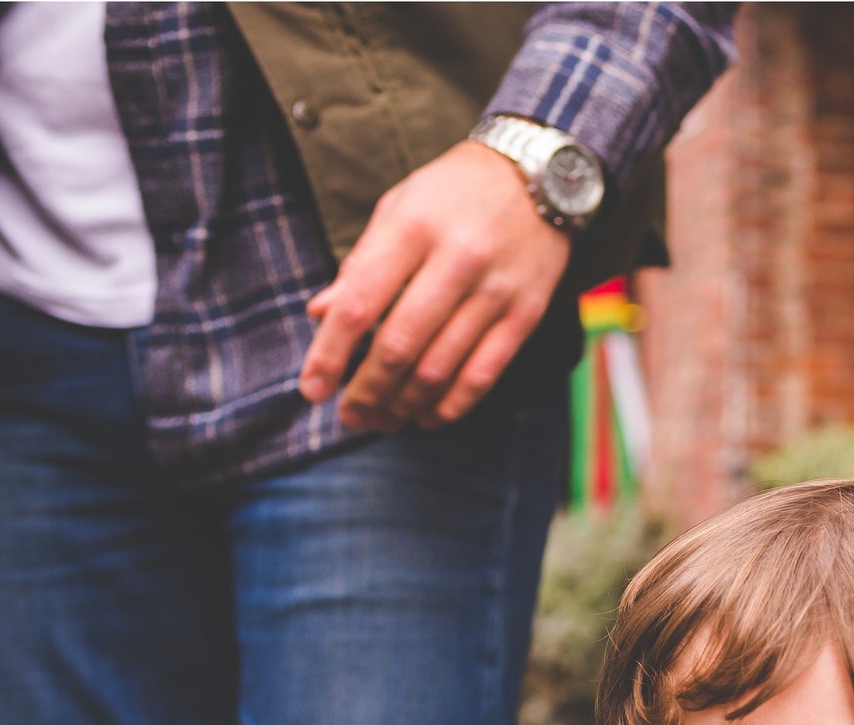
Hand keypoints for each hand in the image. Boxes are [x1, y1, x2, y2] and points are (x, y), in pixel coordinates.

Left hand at [298, 141, 572, 434]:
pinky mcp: (526, 313)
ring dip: (406, 405)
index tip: (313, 390)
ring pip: (441, 368)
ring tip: (384, 420)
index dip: (331, 354)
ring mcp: (495, 290)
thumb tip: (320, 315)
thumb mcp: (399, 209)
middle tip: (350, 416)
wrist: (540, 174)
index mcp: (412, 228)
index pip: (361, 304)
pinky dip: (453, 405)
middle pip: (400, 346)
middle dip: (368, 391)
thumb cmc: (454, 193)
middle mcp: (455, 260)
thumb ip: (361, 263)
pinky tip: (430, 416)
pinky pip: (484, 373)